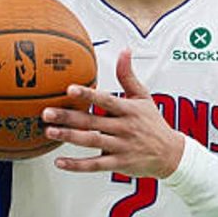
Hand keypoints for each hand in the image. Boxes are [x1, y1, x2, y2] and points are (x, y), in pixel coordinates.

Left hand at [42, 48, 184, 178]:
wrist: (171, 154)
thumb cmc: (153, 122)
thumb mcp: (143, 97)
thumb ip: (128, 76)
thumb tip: (125, 50)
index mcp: (129, 110)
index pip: (106, 100)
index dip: (88, 94)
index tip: (70, 89)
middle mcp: (124, 128)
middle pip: (92, 121)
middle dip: (68, 117)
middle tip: (47, 112)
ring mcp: (121, 147)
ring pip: (91, 142)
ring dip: (69, 137)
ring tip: (49, 131)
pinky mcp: (118, 164)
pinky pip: (95, 165)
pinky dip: (77, 165)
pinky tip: (59, 162)